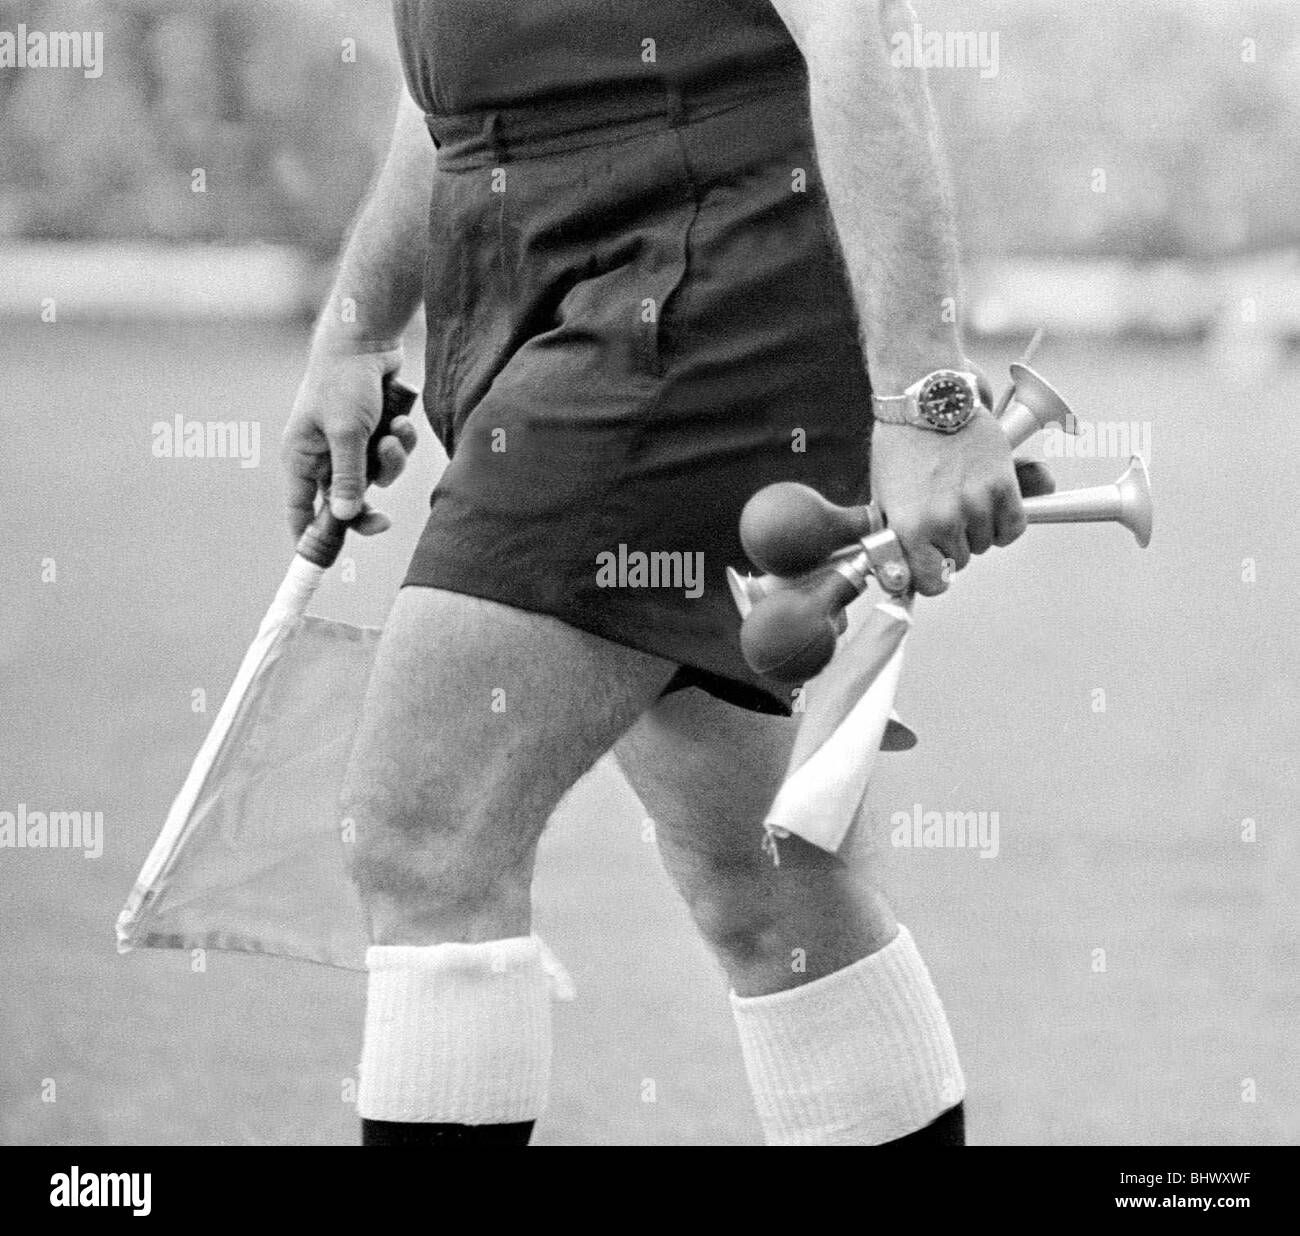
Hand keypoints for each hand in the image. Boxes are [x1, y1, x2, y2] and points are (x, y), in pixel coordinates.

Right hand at [280, 341, 417, 539]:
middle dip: (367, 507)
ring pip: (376, 479)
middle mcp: (323, 455)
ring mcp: (350, 444)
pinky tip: (401, 418)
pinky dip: (400, 441)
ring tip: (393, 433)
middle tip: (384, 523)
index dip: (311, 536)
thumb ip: (347, 477)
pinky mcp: (375, 432)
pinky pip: (392, 455)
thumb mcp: (346, 432)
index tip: (322, 563)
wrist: (368, 338)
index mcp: (301, 457)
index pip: (300, 509)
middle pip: (345, 503)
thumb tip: (342, 516)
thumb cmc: (345, 382)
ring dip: (391, 462)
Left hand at [869, 365, 1024, 595]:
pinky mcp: (1003, 485)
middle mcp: (944, 521)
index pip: (931, 583)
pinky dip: (1005, 521)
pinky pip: (1013, 527)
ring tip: (961, 499)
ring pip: (986, 544)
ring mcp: (976, 504)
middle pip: (960, 561)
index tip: (933, 568)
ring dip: (978, 529)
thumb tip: (903, 572)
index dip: (932, 576)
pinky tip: (989, 503)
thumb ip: (898, 537)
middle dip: (953, 545)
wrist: (927, 399)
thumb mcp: (885, 497)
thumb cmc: (901, 445)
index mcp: (910, 528)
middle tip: (944, 516)